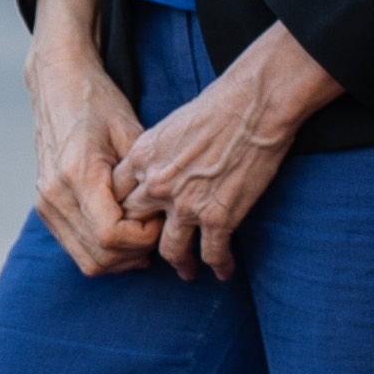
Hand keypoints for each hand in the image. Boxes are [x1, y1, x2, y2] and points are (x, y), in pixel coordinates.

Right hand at [23, 0, 154, 276]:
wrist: (58, 85)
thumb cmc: (98, 101)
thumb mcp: (130, 131)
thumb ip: (142, 176)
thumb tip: (165, 213)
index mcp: (78, 174)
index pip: (110, 235)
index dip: (141, 238)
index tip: (161, 220)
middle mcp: (56, 195)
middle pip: (98, 255)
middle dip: (134, 253)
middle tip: (159, 232)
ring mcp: (46, 203)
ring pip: (85, 259)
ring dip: (119, 258)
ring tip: (145, 236)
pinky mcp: (45, 207)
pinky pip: (75, 247)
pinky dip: (102, 250)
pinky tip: (126, 234)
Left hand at [110, 22, 343, 280]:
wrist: (257, 102)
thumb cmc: (221, 102)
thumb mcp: (172, 123)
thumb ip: (157, 153)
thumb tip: (160, 168)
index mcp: (142, 157)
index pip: (116, 196)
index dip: (123, 211)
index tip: (135, 220)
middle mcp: (157, 185)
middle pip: (135, 226)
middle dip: (142, 241)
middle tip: (152, 251)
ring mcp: (186, 205)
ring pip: (170, 249)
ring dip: (179, 263)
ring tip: (186, 271)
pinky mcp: (219, 217)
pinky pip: (213, 253)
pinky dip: (219, 266)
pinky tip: (224, 271)